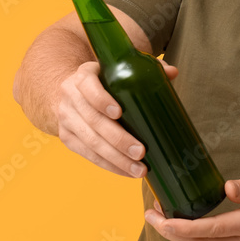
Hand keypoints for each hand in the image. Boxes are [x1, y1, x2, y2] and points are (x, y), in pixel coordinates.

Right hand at [56, 59, 177, 176]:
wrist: (73, 92)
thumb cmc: (104, 80)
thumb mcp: (119, 70)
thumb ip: (145, 69)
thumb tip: (173, 72)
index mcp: (83, 75)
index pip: (88, 86)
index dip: (101, 100)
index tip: (119, 112)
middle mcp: (70, 96)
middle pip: (93, 120)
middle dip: (118, 139)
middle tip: (141, 151)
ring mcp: (67, 118)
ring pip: (91, 142)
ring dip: (116, 159)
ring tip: (139, 169)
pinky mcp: (67, 137)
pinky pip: (88, 155)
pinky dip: (109, 165)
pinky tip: (127, 172)